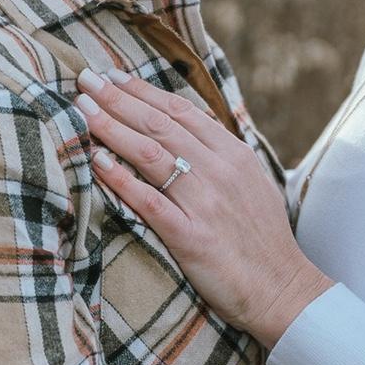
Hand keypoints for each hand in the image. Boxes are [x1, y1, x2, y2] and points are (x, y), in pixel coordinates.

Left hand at [74, 68, 332, 346]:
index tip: (113, 75)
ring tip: (82, 109)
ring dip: (112, 127)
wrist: (282, 288)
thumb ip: (222, 157)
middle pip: (160, 124)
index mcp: (235, 155)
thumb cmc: (263, 240)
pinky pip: (148, 201)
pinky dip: (120, 178)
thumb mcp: (252, 184)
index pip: (181, 111)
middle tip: (85, 80)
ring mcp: (205, 202)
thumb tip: (188, 133)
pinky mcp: (190, 236)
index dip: (143, 90)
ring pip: (151, 153)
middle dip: (118, 98)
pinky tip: (96, 160)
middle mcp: (220, 171)